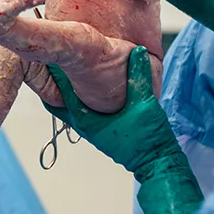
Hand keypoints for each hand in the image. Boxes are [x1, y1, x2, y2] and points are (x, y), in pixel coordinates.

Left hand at [45, 47, 202, 213]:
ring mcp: (91, 127)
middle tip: (58, 57)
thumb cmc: (147, 139)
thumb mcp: (145, 103)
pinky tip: (92, 80)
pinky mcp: (101, 127)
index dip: (56, 71)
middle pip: (58, 98)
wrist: (158, 162)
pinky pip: (84, 106)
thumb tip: (136, 51)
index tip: (56, 53)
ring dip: (70, 85)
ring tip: (73, 64)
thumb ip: (139, 76)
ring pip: (70, 102)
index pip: (60, 91)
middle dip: (56, 78)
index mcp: (85, 120)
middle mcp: (83, 124)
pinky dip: (82, 93)